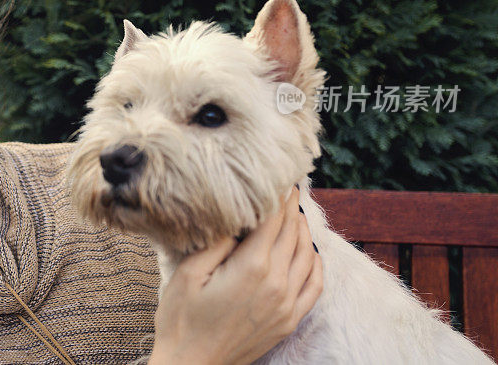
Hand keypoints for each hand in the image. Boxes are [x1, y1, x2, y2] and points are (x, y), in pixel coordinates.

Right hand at [149, 186, 322, 364]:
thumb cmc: (182, 320)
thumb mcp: (188, 273)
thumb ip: (217, 241)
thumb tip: (238, 217)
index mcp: (252, 267)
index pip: (274, 219)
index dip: (279, 194)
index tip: (280, 176)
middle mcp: (277, 284)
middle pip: (293, 232)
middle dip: (291, 207)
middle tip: (287, 187)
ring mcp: (287, 305)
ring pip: (307, 254)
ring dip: (303, 229)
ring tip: (295, 212)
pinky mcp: (289, 320)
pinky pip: (315, 284)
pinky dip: (315, 261)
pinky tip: (307, 250)